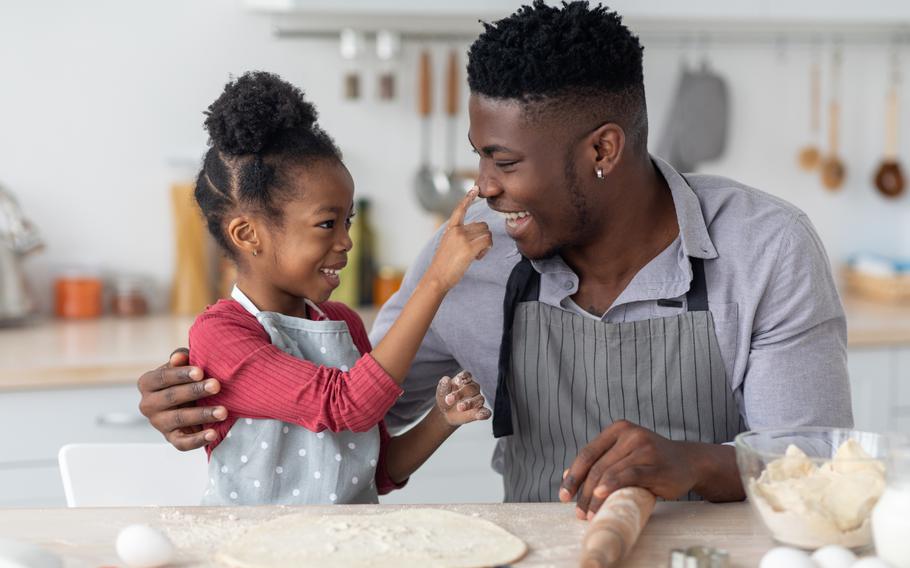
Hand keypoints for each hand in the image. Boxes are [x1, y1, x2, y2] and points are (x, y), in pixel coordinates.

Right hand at [137, 348, 226, 450]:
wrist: (187, 400)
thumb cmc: (185, 378)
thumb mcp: (182, 367)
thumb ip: (180, 360)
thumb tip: (179, 357)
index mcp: (147, 383)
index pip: (162, 378)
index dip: (181, 375)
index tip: (200, 371)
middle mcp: (148, 404)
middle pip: (171, 397)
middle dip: (195, 391)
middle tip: (217, 386)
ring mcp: (158, 423)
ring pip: (180, 419)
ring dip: (202, 414)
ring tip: (223, 411)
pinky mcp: (171, 438)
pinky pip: (183, 443)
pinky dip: (198, 440)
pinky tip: (213, 433)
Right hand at [424, 187, 492, 291]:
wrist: (436, 277)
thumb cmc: (443, 265)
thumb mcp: (448, 245)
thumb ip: (459, 236)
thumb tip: (478, 232)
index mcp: (450, 229)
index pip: (460, 210)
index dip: (467, 199)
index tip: (474, 188)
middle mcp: (457, 230)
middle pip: (482, 225)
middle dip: (483, 237)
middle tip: (475, 250)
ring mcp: (463, 238)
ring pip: (487, 233)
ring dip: (485, 245)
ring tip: (475, 255)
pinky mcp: (469, 248)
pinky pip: (488, 242)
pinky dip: (486, 250)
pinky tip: (478, 257)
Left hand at [435, 371, 490, 425]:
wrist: (445, 414)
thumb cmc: (445, 399)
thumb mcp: (441, 392)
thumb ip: (443, 385)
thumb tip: (446, 379)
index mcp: (463, 380)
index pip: (466, 375)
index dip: (462, 378)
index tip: (456, 382)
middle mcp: (473, 388)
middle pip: (472, 387)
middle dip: (460, 393)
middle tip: (448, 400)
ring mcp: (477, 400)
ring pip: (479, 399)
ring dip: (470, 403)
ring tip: (459, 408)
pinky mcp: (479, 412)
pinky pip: (486, 412)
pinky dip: (484, 413)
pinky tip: (480, 415)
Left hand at [559, 420, 707, 518]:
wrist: (689, 462)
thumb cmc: (651, 461)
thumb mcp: (624, 455)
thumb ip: (600, 462)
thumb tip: (565, 477)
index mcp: (618, 429)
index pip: (587, 453)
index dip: (573, 475)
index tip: (563, 495)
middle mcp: (630, 434)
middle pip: (597, 466)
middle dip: (583, 491)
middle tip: (578, 512)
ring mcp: (643, 447)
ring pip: (609, 473)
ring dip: (595, 496)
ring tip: (590, 514)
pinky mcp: (655, 464)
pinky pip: (628, 475)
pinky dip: (611, 486)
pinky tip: (601, 497)